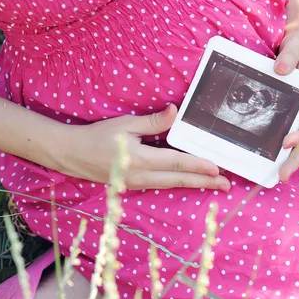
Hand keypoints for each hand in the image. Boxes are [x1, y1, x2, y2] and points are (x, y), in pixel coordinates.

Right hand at [53, 105, 230, 190]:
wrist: (72, 154)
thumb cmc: (98, 136)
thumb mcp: (126, 124)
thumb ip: (153, 122)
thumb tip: (176, 112)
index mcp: (141, 159)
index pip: (177, 163)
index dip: (198, 166)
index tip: (217, 169)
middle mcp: (142, 176)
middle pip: (179, 180)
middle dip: (204, 182)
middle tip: (226, 185)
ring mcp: (137, 183)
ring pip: (172, 185)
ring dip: (194, 184)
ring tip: (213, 185)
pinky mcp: (133, 185)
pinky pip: (161, 185)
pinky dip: (178, 184)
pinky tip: (188, 182)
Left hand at [274, 13, 298, 181]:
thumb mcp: (296, 42)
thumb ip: (290, 55)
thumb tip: (281, 71)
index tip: (286, 143)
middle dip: (296, 158)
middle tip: (282, 176)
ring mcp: (296, 106)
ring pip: (297, 136)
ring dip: (289, 156)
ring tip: (275, 173)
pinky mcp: (285, 103)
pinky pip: (284, 125)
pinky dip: (277, 140)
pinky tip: (264, 150)